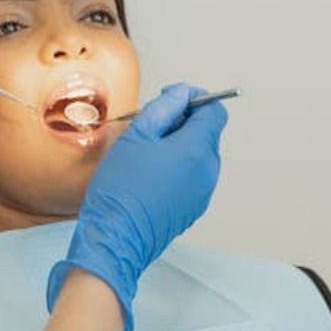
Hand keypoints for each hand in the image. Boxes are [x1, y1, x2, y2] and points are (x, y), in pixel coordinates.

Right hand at [46, 84, 229, 330]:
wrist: (116, 236)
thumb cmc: (121, 189)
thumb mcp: (136, 135)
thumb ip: (164, 107)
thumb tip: (182, 93)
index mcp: (197, 149)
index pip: (214, 110)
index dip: (194, 99)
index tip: (172, 100)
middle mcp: (208, 171)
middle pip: (206, 132)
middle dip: (182, 122)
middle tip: (149, 127)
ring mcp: (203, 192)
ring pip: (198, 154)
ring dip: (177, 145)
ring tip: (144, 154)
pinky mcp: (193, 207)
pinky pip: (192, 176)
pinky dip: (176, 168)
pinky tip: (148, 175)